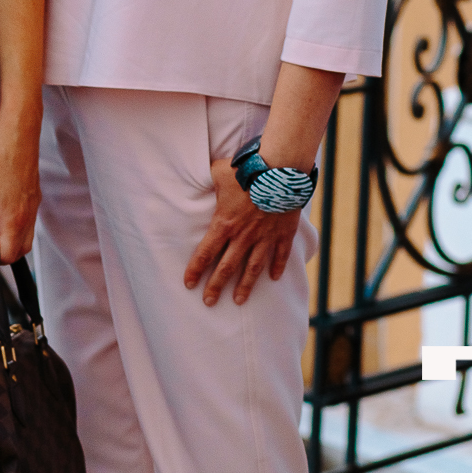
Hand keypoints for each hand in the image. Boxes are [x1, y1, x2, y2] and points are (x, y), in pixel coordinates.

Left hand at [0, 110, 41, 263]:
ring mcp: (34, 203)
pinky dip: (18, 222)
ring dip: (12, 237)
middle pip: (21, 250)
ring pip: (28, 234)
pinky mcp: (34, 192)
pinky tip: (2, 208)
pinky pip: (29, 218)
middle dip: (5, 252)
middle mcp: (28, 214)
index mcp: (14, 217)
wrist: (20, 129)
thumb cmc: (0, 152)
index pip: (9, 255)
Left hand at [184, 157, 300, 306]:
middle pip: (227, 267)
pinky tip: (274, 278)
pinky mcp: (283, 234)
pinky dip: (277, 267)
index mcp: (225, 223)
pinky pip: (280, 255)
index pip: (205, 252)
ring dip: (245, 286)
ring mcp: (265, 237)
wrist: (278, 171)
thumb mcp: (218, 172)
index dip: (195, 269)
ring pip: (253, 268)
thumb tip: (199, 175)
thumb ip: (208, 179)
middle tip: (208, 302)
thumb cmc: (246, 170)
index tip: (188, 283)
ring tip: (239, 300)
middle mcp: (244, 236)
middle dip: (216, 286)